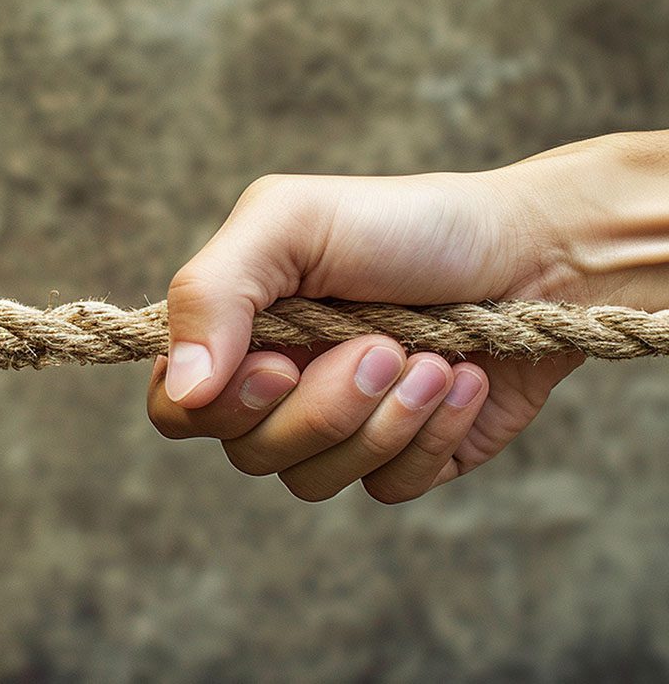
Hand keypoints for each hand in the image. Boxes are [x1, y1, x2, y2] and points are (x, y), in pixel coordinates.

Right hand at [147, 133, 668, 501]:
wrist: (534, 253)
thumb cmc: (405, 224)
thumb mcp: (290, 223)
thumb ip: (211, 293)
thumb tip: (182, 390)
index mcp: (237, 329)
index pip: (178, 408)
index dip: (219, 406)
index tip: (281, 365)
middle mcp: (278, 385)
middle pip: (249, 453)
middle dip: (325, 404)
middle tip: (382, 345)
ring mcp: (338, 427)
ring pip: (314, 480)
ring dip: (386, 419)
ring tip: (432, 357)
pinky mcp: (402, 457)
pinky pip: (386, 489)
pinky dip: (430, 438)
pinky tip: (460, 382)